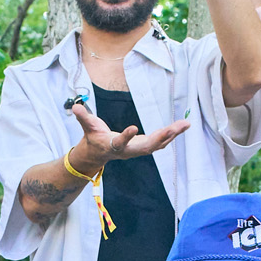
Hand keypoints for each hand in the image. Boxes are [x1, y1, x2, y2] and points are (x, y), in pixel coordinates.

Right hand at [66, 100, 190, 174]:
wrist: (99, 153)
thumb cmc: (94, 137)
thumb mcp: (88, 127)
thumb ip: (83, 117)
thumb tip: (75, 107)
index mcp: (113, 146)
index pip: (120, 143)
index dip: (127, 137)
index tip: (134, 128)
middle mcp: (128, 151)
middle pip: (147, 146)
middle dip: (161, 137)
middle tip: (175, 128)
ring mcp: (138, 150)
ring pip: (157, 144)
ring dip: (171, 135)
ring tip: (185, 124)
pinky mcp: (144, 147)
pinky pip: (161, 142)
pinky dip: (172, 134)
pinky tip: (182, 126)